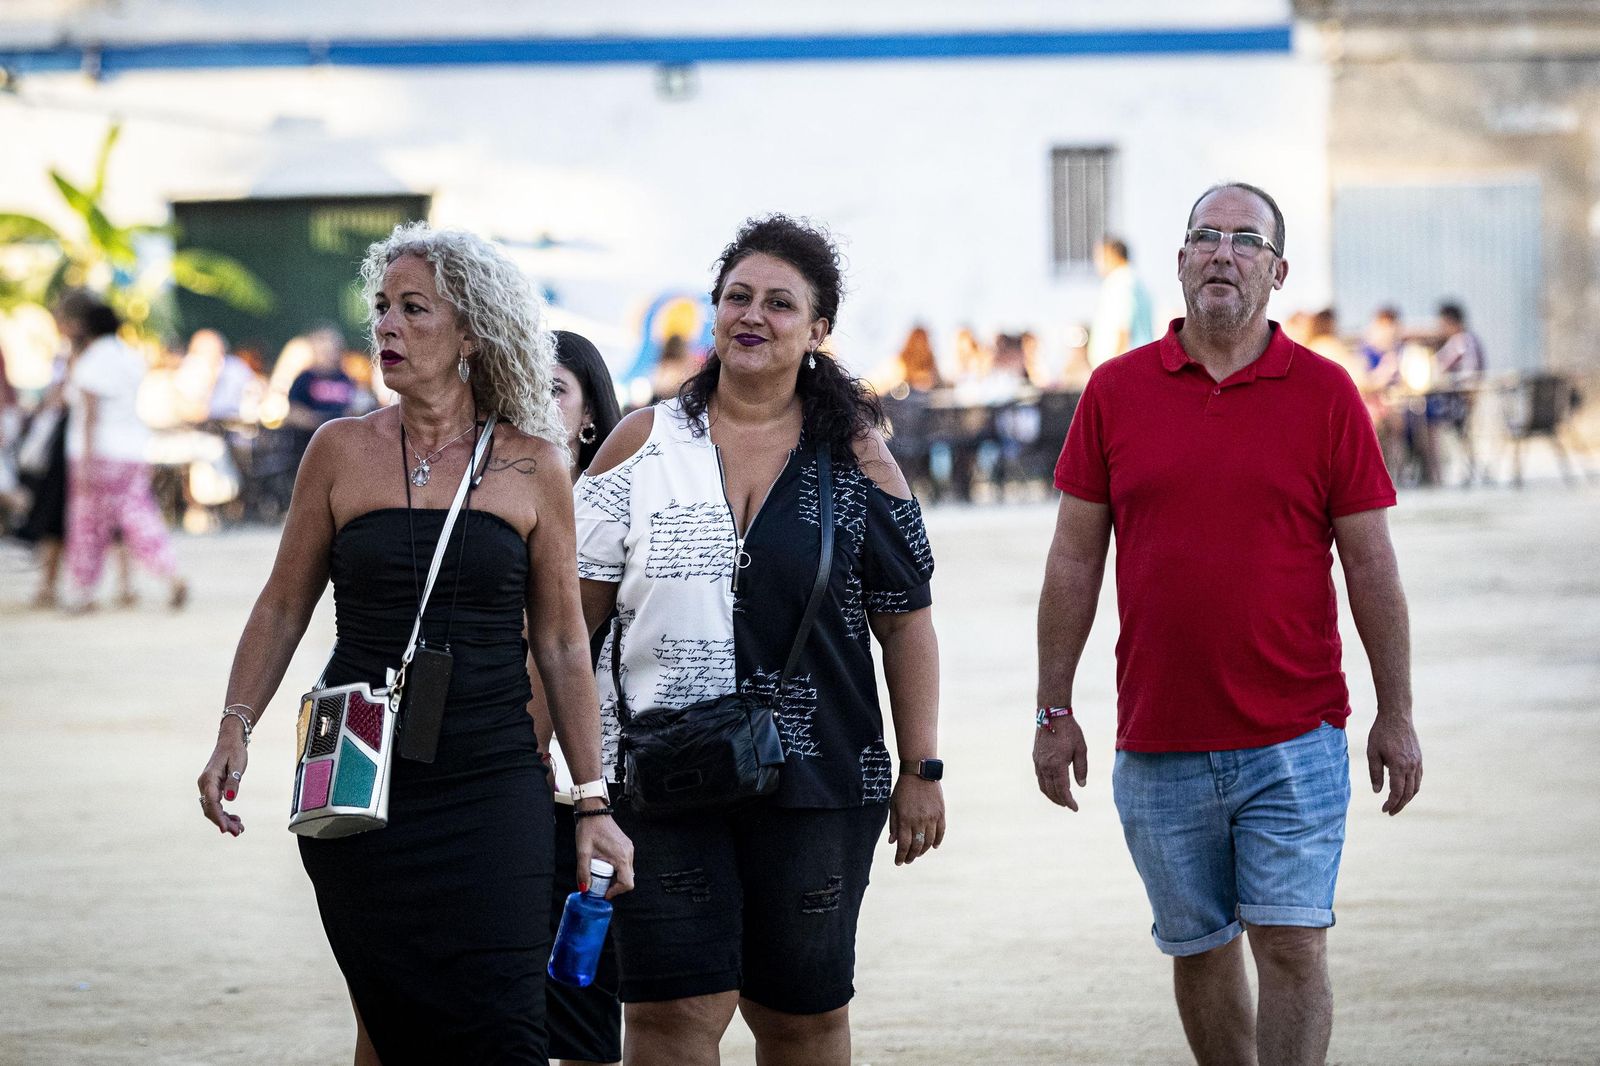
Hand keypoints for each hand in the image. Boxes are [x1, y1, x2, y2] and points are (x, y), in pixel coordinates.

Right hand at [196, 722, 247, 836]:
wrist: (230, 741)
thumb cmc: (235, 751)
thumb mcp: (238, 764)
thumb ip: (234, 781)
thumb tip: (230, 798)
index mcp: (209, 779)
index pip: (212, 802)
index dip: (218, 817)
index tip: (225, 829)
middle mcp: (204, 784)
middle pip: (211, 809)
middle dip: (223, 822)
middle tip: (239, 832)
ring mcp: (207, 787)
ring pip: (212, 809)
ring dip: (225, 820)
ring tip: (239, 829)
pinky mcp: (212, 788)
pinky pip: (215, 805)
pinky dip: (224, 814)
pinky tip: (236, 820)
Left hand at [574, 811, 634, 898]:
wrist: (593, 812)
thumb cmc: (589, 828)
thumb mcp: (583, 852)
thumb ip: (583, 872)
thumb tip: (584, 889)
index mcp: (621, 856)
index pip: (627, 883)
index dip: (616, 892)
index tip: (604, 893)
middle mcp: (628, 853)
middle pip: (627, 879)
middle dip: (613, 885)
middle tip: (599, 884)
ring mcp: (629, 849)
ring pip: (626, 872)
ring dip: (615, 877)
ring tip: (600, 873)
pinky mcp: (626, 846)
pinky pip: (625, 863)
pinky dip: (616, 869)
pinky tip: (604, 864)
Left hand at [888, 775, 945, 866]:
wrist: (919, 773)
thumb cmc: (903, 789)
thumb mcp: (894, 806)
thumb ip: (894, 825)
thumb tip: (892, 842)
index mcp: (905, 820)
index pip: (903, 845)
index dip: (901, 856)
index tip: (898, 862)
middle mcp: (918, 821)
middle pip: (917, 846)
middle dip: (911, 856)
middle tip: (908, 860)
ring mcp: (931, 818)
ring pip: (929, 842)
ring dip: (924, 850)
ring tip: (918, 853)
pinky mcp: (941, 813)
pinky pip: (941, 832)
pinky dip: (938, 841)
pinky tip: (934, 846)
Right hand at [1033, 715, 1087, 810]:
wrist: (1051, 715)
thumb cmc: (1069, 731)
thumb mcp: (1081, 749)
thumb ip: (1081, 769)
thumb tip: (1081, 785)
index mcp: (1058, 765)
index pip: (1063, 790)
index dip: (1069, 802)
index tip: (1075, 809)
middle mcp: (1046, 766)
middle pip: (1052, 791)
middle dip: (1061, 801)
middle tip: (1069, 805)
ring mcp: (1039, 763)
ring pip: (1043, 786)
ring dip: (1051, 795)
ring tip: (1061, 800)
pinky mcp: (1036, 758)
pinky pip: (1039, 777)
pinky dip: (1045, 786)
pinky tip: (1052, 786)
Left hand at [1367, 712, 1421, 814]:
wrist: (1397, 716)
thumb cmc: (1381, 733)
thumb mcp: (1372, 752)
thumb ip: (1375, 773)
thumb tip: (1377, 791)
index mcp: (1399, 765)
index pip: (1397, 792)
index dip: (1391, 803)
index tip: (1384, 810)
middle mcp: (1411, 766)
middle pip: (1408, 793)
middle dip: (1399, 805)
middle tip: (1390, 812)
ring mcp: (1417, 762)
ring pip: (1416, 787)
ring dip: (1407, 798)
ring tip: (1397, 804)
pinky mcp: (1419, 758)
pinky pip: (1418, 778)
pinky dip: (1413, 788)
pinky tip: (1405, 790)